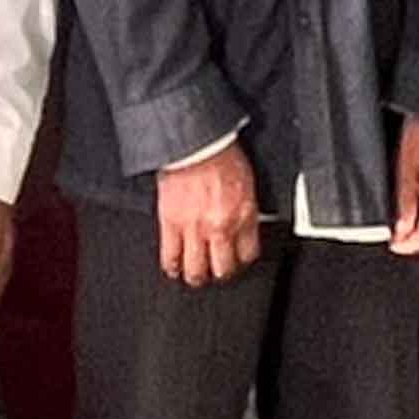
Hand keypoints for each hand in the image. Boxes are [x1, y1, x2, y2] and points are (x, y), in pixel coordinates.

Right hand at [154, 143, 262, 287]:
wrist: (194, 142)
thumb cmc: (221, 154)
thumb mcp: (247, 184)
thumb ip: (246, 211)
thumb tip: (245, 227)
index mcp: (244, 215)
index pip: (248, 254)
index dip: (242, 261)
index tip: (237, 259)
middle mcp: (221, 226)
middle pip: (223, 269)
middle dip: (221, 273)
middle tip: (217, 270)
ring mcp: (194, 228)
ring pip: (196, 270)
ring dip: (196, 275)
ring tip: (195, 274)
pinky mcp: (171, 224)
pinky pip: (170, 257)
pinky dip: (172, 266)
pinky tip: (173, 268)